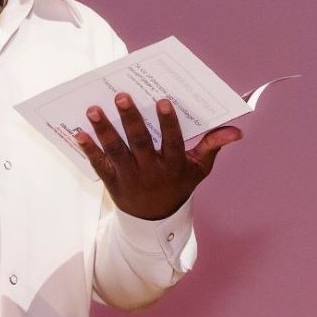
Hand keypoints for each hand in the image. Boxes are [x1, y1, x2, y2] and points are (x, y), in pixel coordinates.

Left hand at [77, 93, 238, 220]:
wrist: (155, 220)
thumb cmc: (179, 185)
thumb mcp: (199, 169)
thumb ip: (214, 146)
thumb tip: (236, 131)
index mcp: (175, 166)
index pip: (173, 142)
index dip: (169, 123)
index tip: (163, 100)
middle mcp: (152, 171)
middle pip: (140, 143)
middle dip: (130, 119)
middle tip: (122, 95)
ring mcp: (130, 177)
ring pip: (117, 151)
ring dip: (104, 130)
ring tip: (94, 109)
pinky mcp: (113, 182)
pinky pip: (100, 165)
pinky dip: (89, 150)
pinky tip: (79, 133)